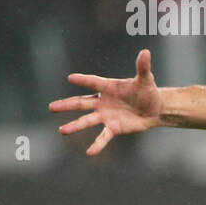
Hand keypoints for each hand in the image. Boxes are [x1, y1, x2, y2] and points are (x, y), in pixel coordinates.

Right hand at [49, 49, 163, 154]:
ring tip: (62, 131)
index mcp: (108, 87)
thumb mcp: (146, 79)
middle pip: (81, 103)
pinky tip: (90, 152)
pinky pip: (104, 136)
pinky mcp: (114, 128)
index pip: (94, 82)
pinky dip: (97, 144)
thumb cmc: (147, 91)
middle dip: (67, 105)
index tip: (70, 78)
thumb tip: (145, 51)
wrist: (154, 109)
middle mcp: (103, 102)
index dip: (84, 80)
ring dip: (75, 126)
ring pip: (87, 120)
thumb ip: (142, 67)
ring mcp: (106, 116)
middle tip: (51, 107)